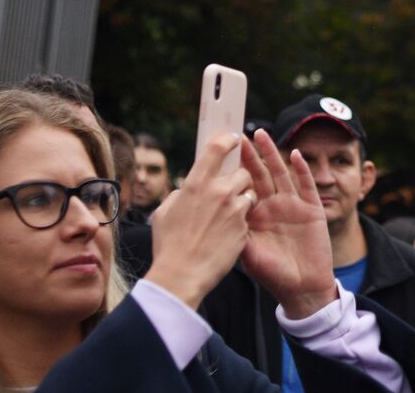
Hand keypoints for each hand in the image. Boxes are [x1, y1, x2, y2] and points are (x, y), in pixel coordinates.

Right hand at [143, 132, 253, 309]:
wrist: (181, 276)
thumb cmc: (168, 245)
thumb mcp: (165, 213)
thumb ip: (180, 195)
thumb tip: (187, 190)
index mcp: (196, 184)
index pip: (217, 150)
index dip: (227, 140)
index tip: (232, 138)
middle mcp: (219, 192)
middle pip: (242, 172)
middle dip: (239, 179)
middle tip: (229, 190)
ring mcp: (235, 210)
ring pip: (249, 194)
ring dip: (242, 200)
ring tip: (228, 215)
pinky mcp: (244, 228)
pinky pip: (248, 216)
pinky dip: (241, 221)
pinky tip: (228, 232)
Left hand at [239, 129, 338, 319]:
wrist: (302, 289)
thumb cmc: (272, 274)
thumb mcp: (247, 253)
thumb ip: (236, 231)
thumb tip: (219, 212)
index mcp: (256, 216)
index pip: (243, 186)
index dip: (235, 170)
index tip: (222, 153)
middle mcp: (273, 206)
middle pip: (260, 174)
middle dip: (250, 156)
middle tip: (238, 136)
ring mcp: (293, 206)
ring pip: (281, 173)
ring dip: (272, 154)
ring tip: (262, 135)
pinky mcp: (312, 210)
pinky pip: (307, 185)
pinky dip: (302, 170)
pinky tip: (295, 154)